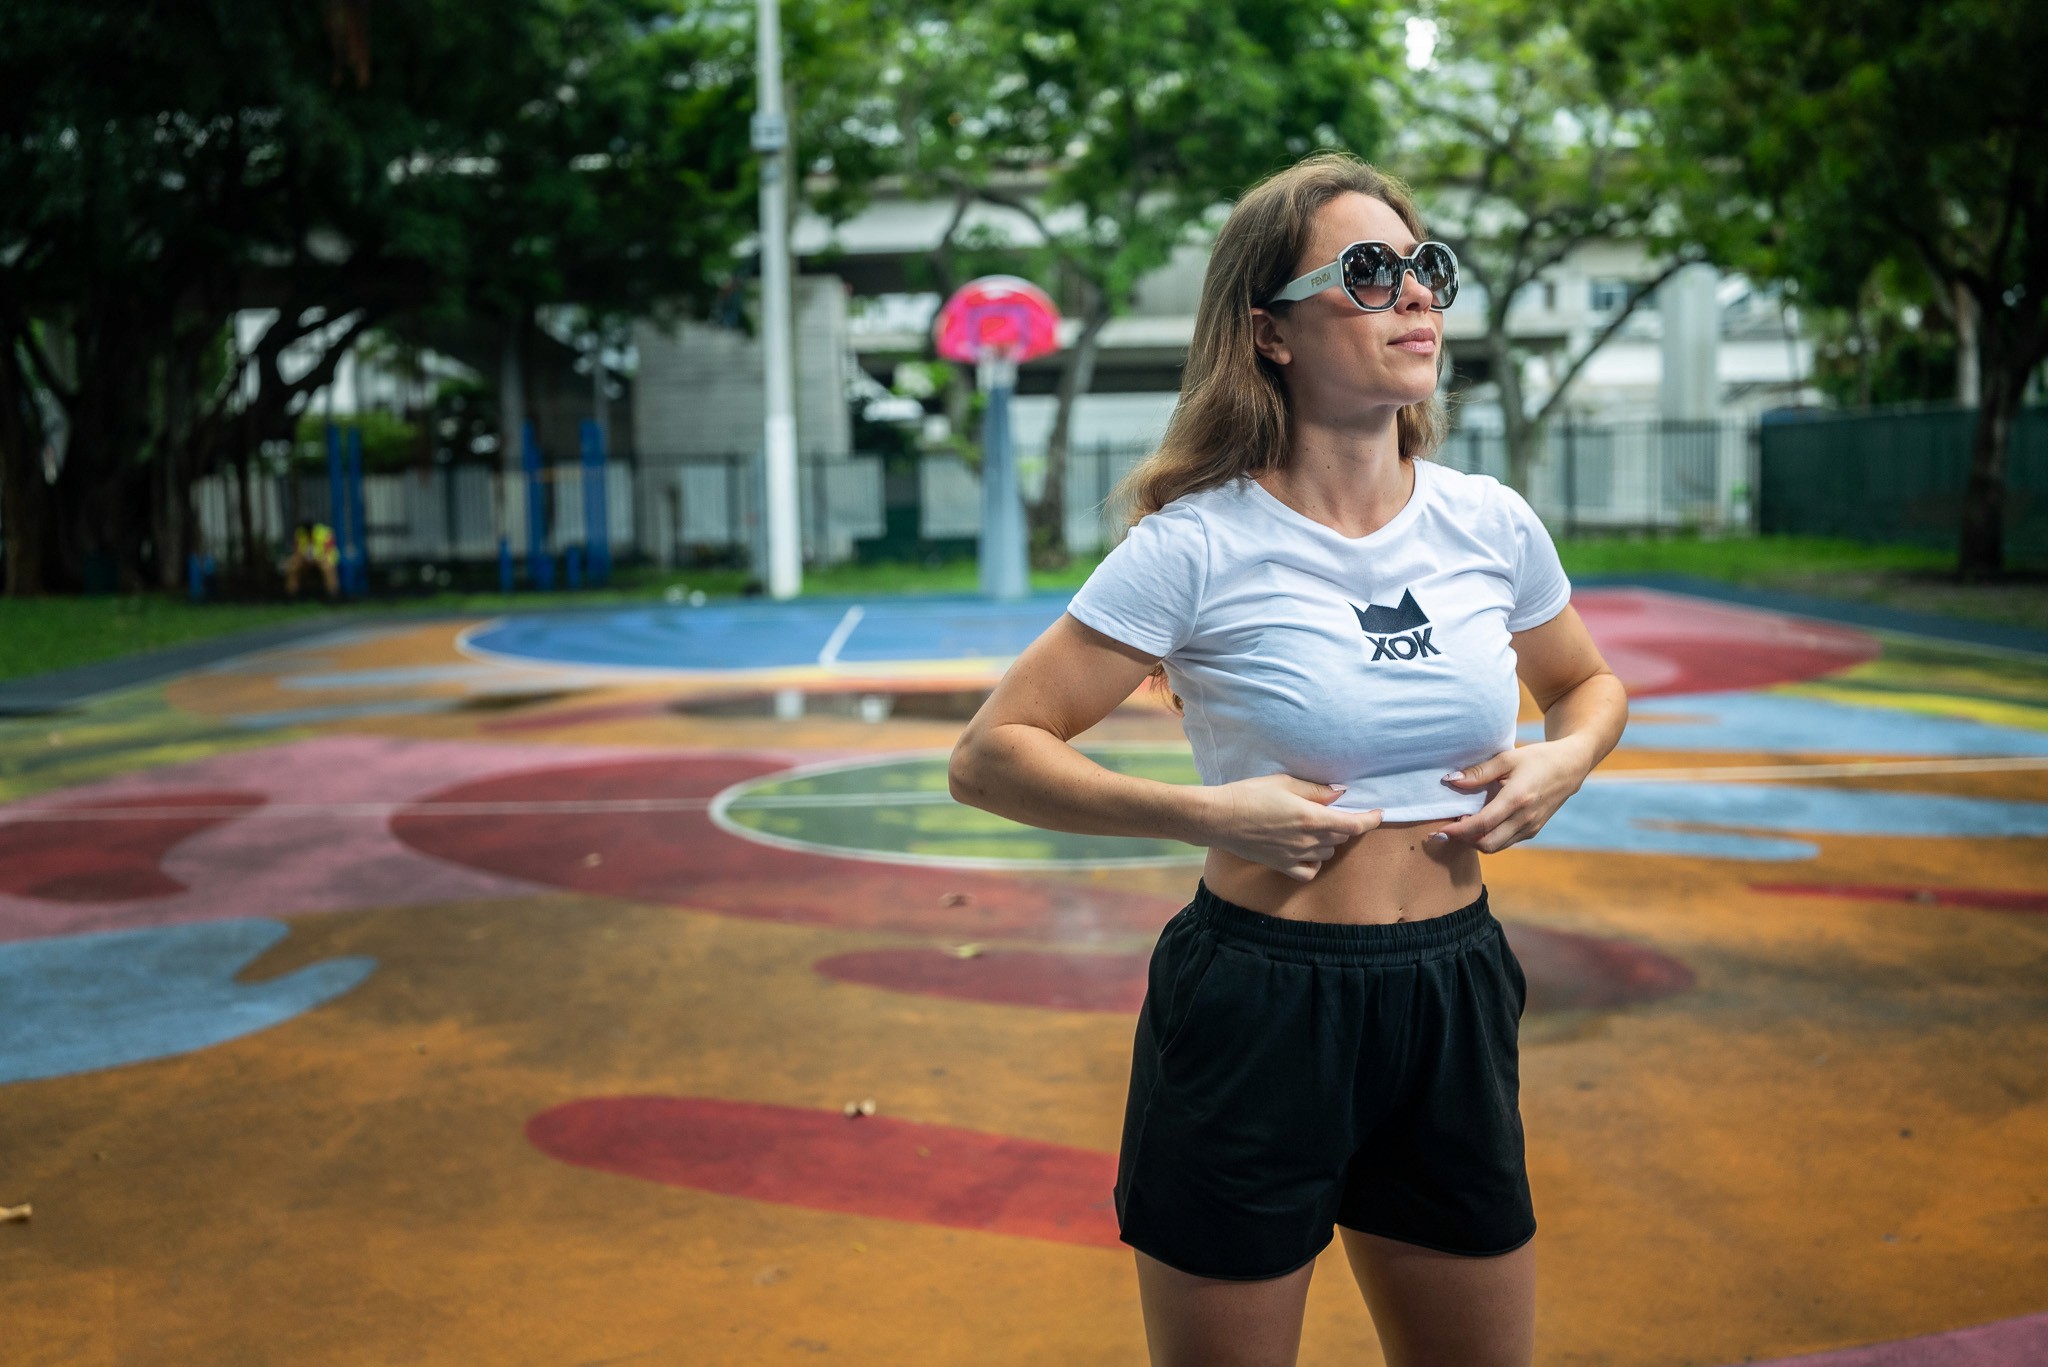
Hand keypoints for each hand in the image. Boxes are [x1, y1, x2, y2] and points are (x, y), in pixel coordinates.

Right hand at [1206, 775, 1384, 882]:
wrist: (1219, 818)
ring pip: (1327, 853)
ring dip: (1328, 841)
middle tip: (1332, 810)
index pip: (1354, 825)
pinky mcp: (1281, 865)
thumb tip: (1340, 793)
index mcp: (1311, 818)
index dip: (1371, 820)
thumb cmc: (1249, 794)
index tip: (1379, 813)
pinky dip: (1314, 862)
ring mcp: (1295, 856)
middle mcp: (1307, 840)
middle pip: (1341, 837)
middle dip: (1343, 824)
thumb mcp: (1284, 782)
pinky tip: (1307, 851)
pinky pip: (1309, 871)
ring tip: (1314, 827)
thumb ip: (1316, 790)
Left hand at [1428, 740, 1589, 852]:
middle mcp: (1525, 818)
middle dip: (1463, 841)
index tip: (1440, 829)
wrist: (1571, 767)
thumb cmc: (1537, 758)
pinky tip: (1478, 825)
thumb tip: (1450, 780)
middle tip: (1446, 830)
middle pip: (1487, 844)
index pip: (1482, 824)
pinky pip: (1506, 842)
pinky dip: (1488, 838)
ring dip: (1475, 841)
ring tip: (1459, 827)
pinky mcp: (1533, 831)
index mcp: (1517, 799)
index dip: (1458, 831)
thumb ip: (1478, 772)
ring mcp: (1531, 827)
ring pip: (1496, 847)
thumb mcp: (1507, 759)